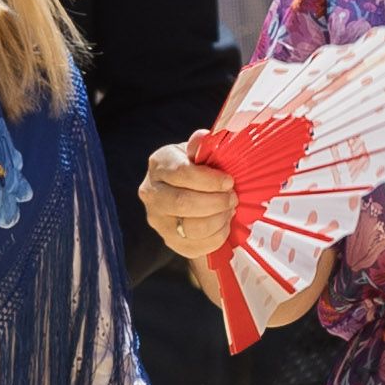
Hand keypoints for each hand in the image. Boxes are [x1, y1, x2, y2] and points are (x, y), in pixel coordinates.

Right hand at [138, 140, 236, 265]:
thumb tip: (202, 138)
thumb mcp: (200, 152)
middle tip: (233, 197)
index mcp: (159, 163)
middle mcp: (151, 192)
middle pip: (182, 203)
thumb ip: (203, 146)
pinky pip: (195, 246)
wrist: (190, 193)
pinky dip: (216, 237)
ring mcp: (157, 220)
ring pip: (190, 227)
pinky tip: (224, 224)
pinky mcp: (168, 241)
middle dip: (215, 202)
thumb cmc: (199, 168)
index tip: (229, 181)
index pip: (181, 173)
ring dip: (218, 220)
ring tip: (230, 210)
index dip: (209, 180)